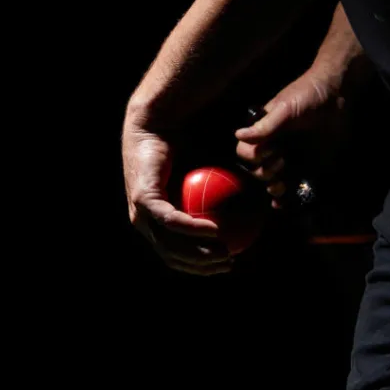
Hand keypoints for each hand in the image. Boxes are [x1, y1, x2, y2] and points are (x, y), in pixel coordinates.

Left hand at [122, 118, 232, 275]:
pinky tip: (216, 230)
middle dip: (203, 267)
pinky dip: (194, 228)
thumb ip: (222, 203)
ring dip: (200, 253)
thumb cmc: (185, 147)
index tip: (228, 263)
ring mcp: (140, 213)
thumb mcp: (209, 181)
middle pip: (174, 258)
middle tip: (229, 262)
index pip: (178, 256)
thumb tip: (249, 221)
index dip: (203, 267)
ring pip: (171, 246)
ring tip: (225, 251)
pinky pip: (172, 221)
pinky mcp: (142, 200)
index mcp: (156, 223)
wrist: (157, 122)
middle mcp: (145, 222)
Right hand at [234, 69, 343, 208]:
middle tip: (280, 163)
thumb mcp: (284, 108)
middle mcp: (275, 148)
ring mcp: (292, 159)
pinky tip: (284, 205)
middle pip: (258, 171)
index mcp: (265, 133)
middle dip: (265, 174)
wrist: (337, 96)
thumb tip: (239, 135)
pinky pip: (296, 186)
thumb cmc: (306, 96)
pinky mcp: (309, 167)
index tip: (268, 152)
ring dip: (274, 190)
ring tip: (283, 185)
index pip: (246, 153)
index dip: (252, 158)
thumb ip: (265, 125)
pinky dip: (288, 199)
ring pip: (274, 182)